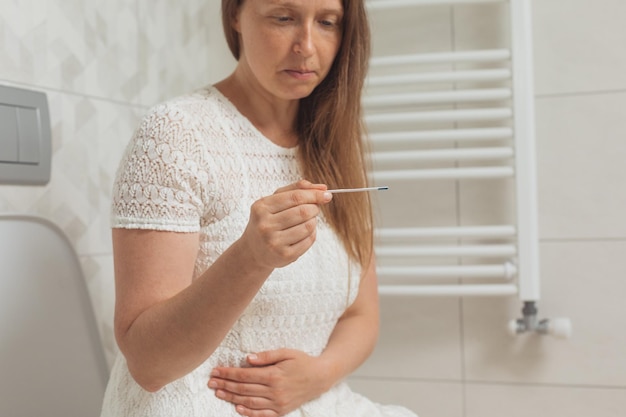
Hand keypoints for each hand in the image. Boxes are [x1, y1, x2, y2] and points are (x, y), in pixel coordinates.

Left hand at [208, 349, 329, 416]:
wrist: (321, 377)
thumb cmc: (302, 361)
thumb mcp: (286, 352)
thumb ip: (266, 356)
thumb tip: (247, 358)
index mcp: (274, 375)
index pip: (244, 375)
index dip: (228, 373)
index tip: (216, 370)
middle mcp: (274, 391)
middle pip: (243, 389)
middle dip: (225, 385)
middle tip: (210, 382)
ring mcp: (278, 403)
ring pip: (249, 402)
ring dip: (231, 398)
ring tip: (218, 393)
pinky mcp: (281, 411)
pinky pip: (262, 414)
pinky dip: (248, 413)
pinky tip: (237, 408)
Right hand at [240, 180, 331, 268]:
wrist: (254, 250)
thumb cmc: (268, 220)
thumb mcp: (275, 201)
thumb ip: (296, 189)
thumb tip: (323, 188)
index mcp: (261, 208)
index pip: (295, 197)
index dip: (314, 195)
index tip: (327, 194)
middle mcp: (265, 225)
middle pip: (303, 211)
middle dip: (314, 208)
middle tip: (314, 208)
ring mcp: (274, 242)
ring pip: (308, 226)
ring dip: (313, 221)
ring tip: (306, 221)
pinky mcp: (285, 255)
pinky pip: (309, 240)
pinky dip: (312, 234)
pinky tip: (303, 233)